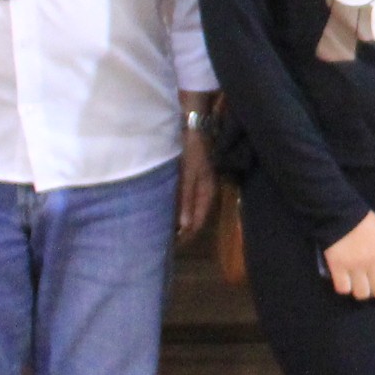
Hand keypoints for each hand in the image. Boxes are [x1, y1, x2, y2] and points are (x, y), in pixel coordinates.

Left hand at [174, 126, 216, 244]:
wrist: (195, 127)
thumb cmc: (193, 152)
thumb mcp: (188, 176)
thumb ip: (186, 199)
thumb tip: (184, 226)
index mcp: (208, 194)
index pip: (198, 222)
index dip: (186, 236)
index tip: (172, 247)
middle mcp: (207, 193)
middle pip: (196, 218)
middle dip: (183, 231)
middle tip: (167, 242)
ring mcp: (201, 186)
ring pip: (192, 210)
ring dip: (181, 220)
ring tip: (167, 229)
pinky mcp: (194, 179)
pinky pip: (188, 200)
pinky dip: (180, 208)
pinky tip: (170, 209)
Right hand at [322, 214, 374, 301]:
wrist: (340, 214)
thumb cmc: (363, 221)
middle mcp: (372, 262)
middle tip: (374, 290)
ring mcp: (355, 266)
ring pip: (362, 293)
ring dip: (361, 292)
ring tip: (358, 287)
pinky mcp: (338, 267)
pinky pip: (343, 288)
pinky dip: (344, 288)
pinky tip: (344, 283)